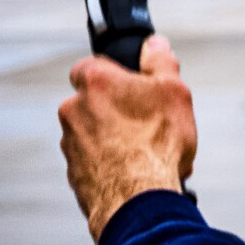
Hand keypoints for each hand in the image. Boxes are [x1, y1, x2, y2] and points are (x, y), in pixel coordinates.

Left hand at [59, 35, 196, 239]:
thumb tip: (154, 45)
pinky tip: (138, 172)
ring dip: (115, 138)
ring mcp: (70, 144)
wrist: (139, 199)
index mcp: (95, 83)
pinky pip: (93, 161)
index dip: (114, 74)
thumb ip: (161, 62)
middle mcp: (73, 110)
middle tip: (150, 122)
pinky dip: (111, 164)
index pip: (91, 66)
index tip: (134, 85)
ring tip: (149, 153)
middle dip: (118, 109)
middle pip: (94, 101)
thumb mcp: (174, 91)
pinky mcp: (74, 174)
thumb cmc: (158, 142)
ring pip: (94, 133)